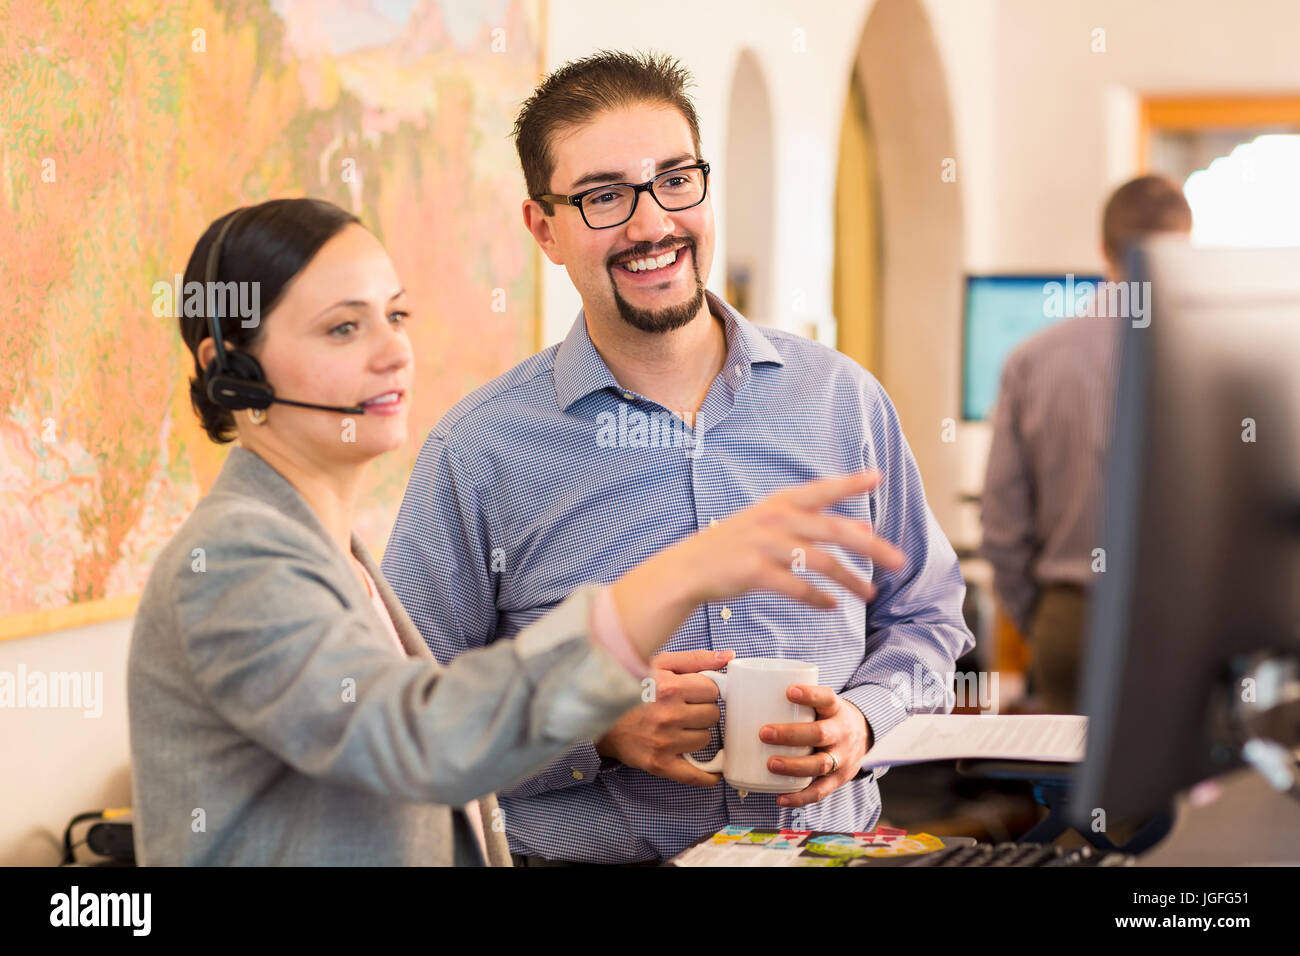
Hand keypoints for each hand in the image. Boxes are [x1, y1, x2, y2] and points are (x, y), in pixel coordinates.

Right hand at [595, 648, 733, 786]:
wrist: (598, 714)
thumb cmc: (631, 686)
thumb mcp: (660, 663)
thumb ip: (696, 659)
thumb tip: (729, 657)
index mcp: (670, 687)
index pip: (712, 690)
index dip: (705, 689)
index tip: (694, 691)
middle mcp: (669, 715)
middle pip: (713, 715)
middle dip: (703, 710)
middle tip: (686, 708)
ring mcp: (664, 742)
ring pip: (706, 739)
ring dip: (698, 733)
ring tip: (680, 726)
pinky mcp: (659, 763)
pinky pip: (695, 775)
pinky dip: (708, 775)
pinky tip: (714, 770)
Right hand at [609, 471, 906, 662]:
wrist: (689, 569)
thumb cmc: (736, 547)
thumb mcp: (774, 528)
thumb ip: (816, 527)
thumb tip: (865, 531)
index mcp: (779, 503)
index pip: (821, 489)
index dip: (849, 483)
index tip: (877, 477)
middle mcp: (775, 519)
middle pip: (835, 530)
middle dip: (872, 547)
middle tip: (900, 561)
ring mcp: (764, 545)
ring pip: (821, 562)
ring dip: (851, 580)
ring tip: (871, 594)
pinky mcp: (754, 572)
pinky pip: (796, 587)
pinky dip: (818, 598)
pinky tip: (831, 606)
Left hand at [760, 685, 872, 807]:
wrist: (865, 735)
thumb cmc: (829, 716)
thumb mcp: (822, 703)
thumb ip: (797, 702)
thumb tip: (743, 695)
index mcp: (836, 709)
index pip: (826, 699)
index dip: (810, 695)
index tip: (789, 692)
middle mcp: (842, 733)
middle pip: (820, 734)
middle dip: (791, 735)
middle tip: (764, 733)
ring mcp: (843, 757)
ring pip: (821, 764)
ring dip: (794, 766)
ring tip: (770, 764)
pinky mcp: (840, 778)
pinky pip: (820, 791)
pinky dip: (800, 797)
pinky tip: (780, 798)